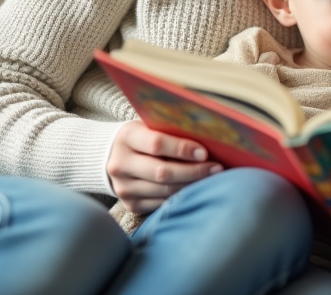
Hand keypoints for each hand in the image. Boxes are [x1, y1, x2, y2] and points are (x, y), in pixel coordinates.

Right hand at [107, 120, 222, 213]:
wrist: (114, 156)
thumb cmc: (144, 136)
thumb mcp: (152, 126)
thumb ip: (173, 130)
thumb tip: (209, 138)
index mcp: (127, 137)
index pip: (157, 144)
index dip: (182, 149)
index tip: (204, 152)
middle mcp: (120, 164)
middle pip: (162, 172)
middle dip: (194, 171)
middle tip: (216, 169)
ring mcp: (123, 187)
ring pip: (163, 190)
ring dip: (191, 186)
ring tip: (211, 180)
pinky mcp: (129, 204)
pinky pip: (161, 204)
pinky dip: (180, 197)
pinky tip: (195, 191)